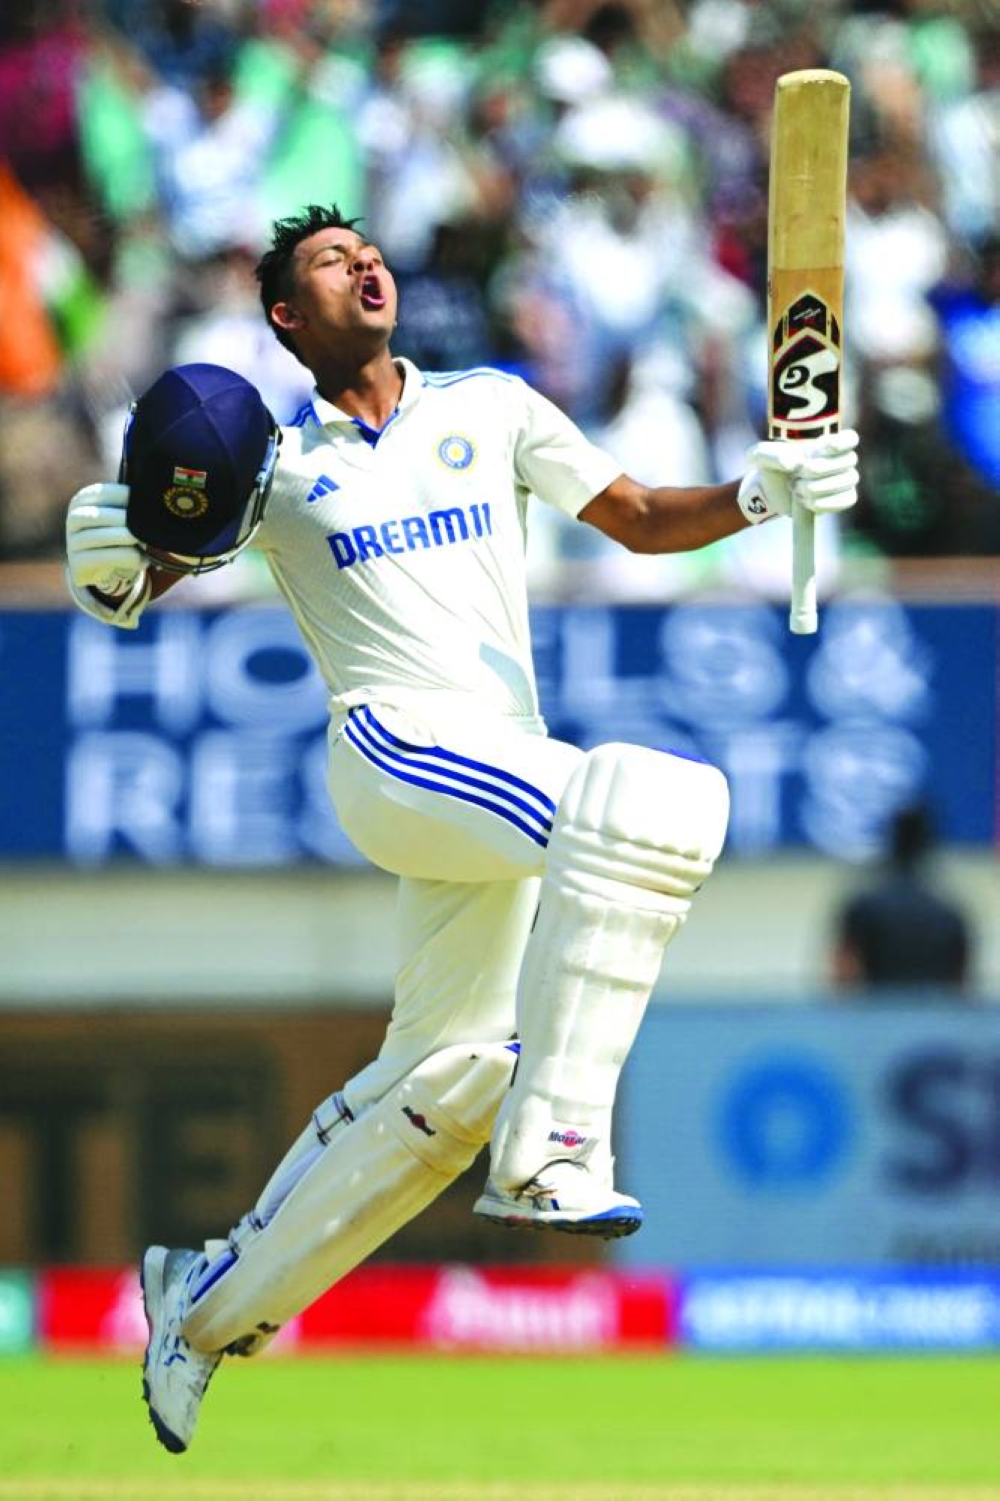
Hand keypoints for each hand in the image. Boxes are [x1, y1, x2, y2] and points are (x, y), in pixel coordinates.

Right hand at [66, 482, 146, 597]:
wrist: (106, 567)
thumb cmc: (119, 535)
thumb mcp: (123, 516)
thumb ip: (132, 505)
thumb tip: (154, 497)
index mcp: (83, 500)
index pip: (101, 493)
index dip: (124, 496)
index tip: (146, 501)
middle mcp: (74, 519)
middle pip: (95, 515)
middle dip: (122, 518)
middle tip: (145, 523)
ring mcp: (72, 542)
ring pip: (96, 537)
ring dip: (122, 537)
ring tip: (140, 538)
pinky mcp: (77, 563)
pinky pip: (100, 558)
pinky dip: (124, 558)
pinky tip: (142, 560)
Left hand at [737, 429, 858, 524]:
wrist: (771, 492)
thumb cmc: (770, 467)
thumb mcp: (762, 456)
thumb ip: (774, 455)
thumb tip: (794, 462)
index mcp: (827, 442)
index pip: (850, 438)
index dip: (841, 442)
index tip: (822, 447)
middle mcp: (842, 458)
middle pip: (848, 460)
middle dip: (819, 470)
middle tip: (796, 475)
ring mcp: (846, 479)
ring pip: (848, 480)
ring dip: (817, 488)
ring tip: (796, 489)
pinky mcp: (844, 498)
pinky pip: (847, 500)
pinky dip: (825, 503)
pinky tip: (807, 503)